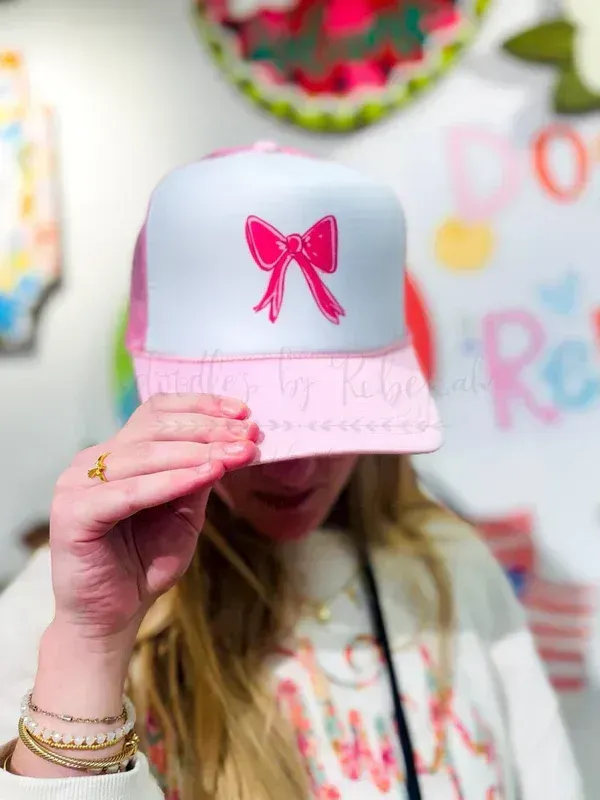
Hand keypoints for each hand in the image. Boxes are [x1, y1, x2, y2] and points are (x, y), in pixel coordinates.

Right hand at [48, 393, 258, 645]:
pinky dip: (171, 481)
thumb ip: (199, 476)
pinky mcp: (73, 513)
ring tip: (237, 453)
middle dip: (208, 429)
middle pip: (154, 427)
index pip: (157, 411)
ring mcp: (77, 485)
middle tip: (248, 435)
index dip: (201, 405)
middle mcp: (91, 461)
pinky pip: (129, 491)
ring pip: (145, 454)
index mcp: (116, 454)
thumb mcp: (184, 513)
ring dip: (198, 452)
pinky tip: (207, 475)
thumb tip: (234, 441)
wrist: (111, 618)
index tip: (244, 412)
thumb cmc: (144, 563)